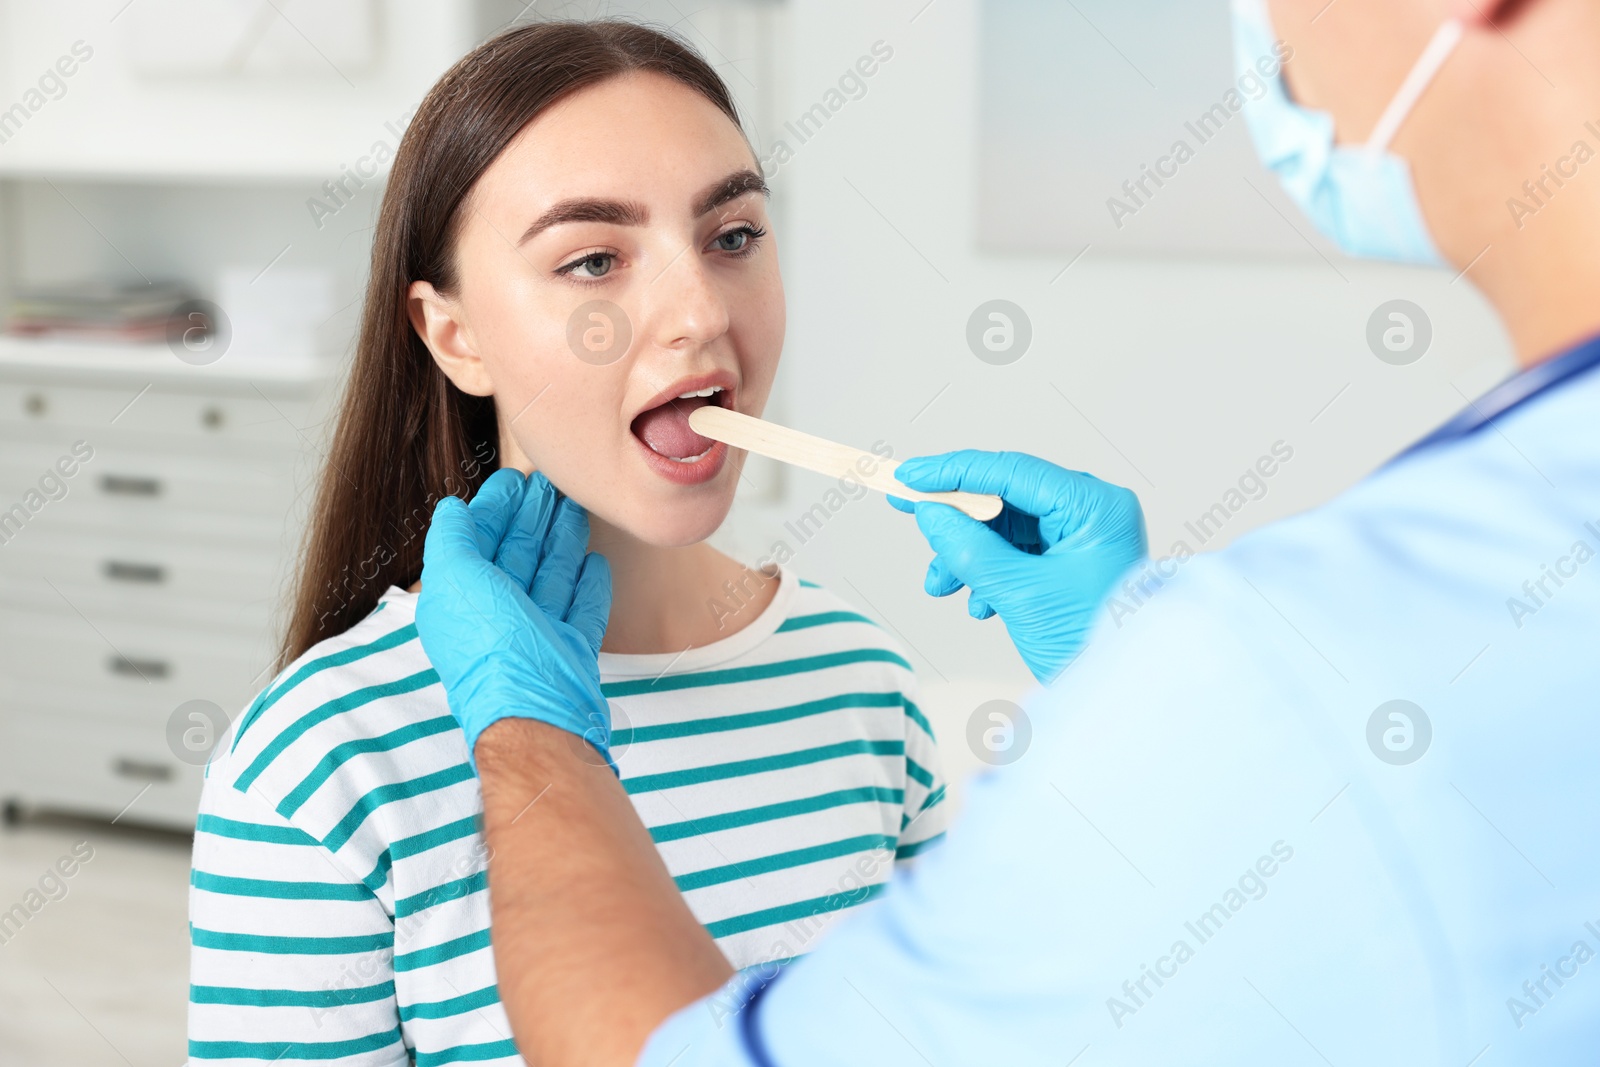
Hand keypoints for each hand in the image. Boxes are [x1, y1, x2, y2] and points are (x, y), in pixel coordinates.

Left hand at [416, 468, 612, 766]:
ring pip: (550, 575)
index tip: (515, 479)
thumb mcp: (456, 580)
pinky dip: (588, 584)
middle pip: (516, 555)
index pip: (478, 543)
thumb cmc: (493, 648)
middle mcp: (497, 617)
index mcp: (463, 599)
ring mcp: (536, 635)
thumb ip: (452, 540)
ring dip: (561, 539)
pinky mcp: (570, 651)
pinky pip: (581, 609)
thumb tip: (453, 510)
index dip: (494, 508)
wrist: (537, 714)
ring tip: (576, 506)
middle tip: (550, 483)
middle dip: (531, 517)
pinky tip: (596, 561)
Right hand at [889, 450, 1145, 682]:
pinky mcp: (1070, 563)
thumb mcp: (1020, 595)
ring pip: (1006, 529)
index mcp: (1094, 507)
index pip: (1011, 472)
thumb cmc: (1089, 645)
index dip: (953, 473)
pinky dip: (989, 573)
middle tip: (906, 514)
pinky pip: (1017, 553)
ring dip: (967, 555)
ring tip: (940, 587)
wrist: (1123, 697)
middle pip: (1005, 499)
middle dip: (957, 522)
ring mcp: (1081, 538)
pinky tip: (979, 604)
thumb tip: (929, 513)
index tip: (908, 477)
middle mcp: (1090, 513)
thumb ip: (969, 548)